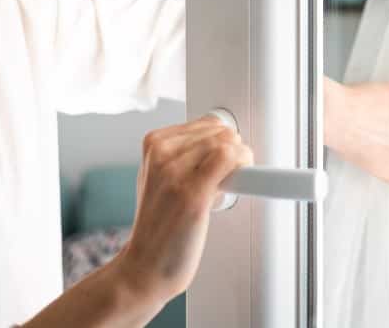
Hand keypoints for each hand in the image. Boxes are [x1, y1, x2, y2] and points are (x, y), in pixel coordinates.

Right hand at [113, 116, 254, 304]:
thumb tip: (224, 141)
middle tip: (228, 178)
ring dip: (241, 162)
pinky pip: (229, 159)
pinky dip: (243, 166)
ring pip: (227, 143)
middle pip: (220, 131)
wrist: (145, 264)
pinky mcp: (192, 194)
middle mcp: (161, 154)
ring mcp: (175, 172)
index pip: (207, 123)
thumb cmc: (158, 224)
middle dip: (233, 152)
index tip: (226, 160)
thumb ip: (185, 155)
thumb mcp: (160, 177)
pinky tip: (237, 183)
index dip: (224, 142)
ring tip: (226, 186)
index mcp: (154, 144)